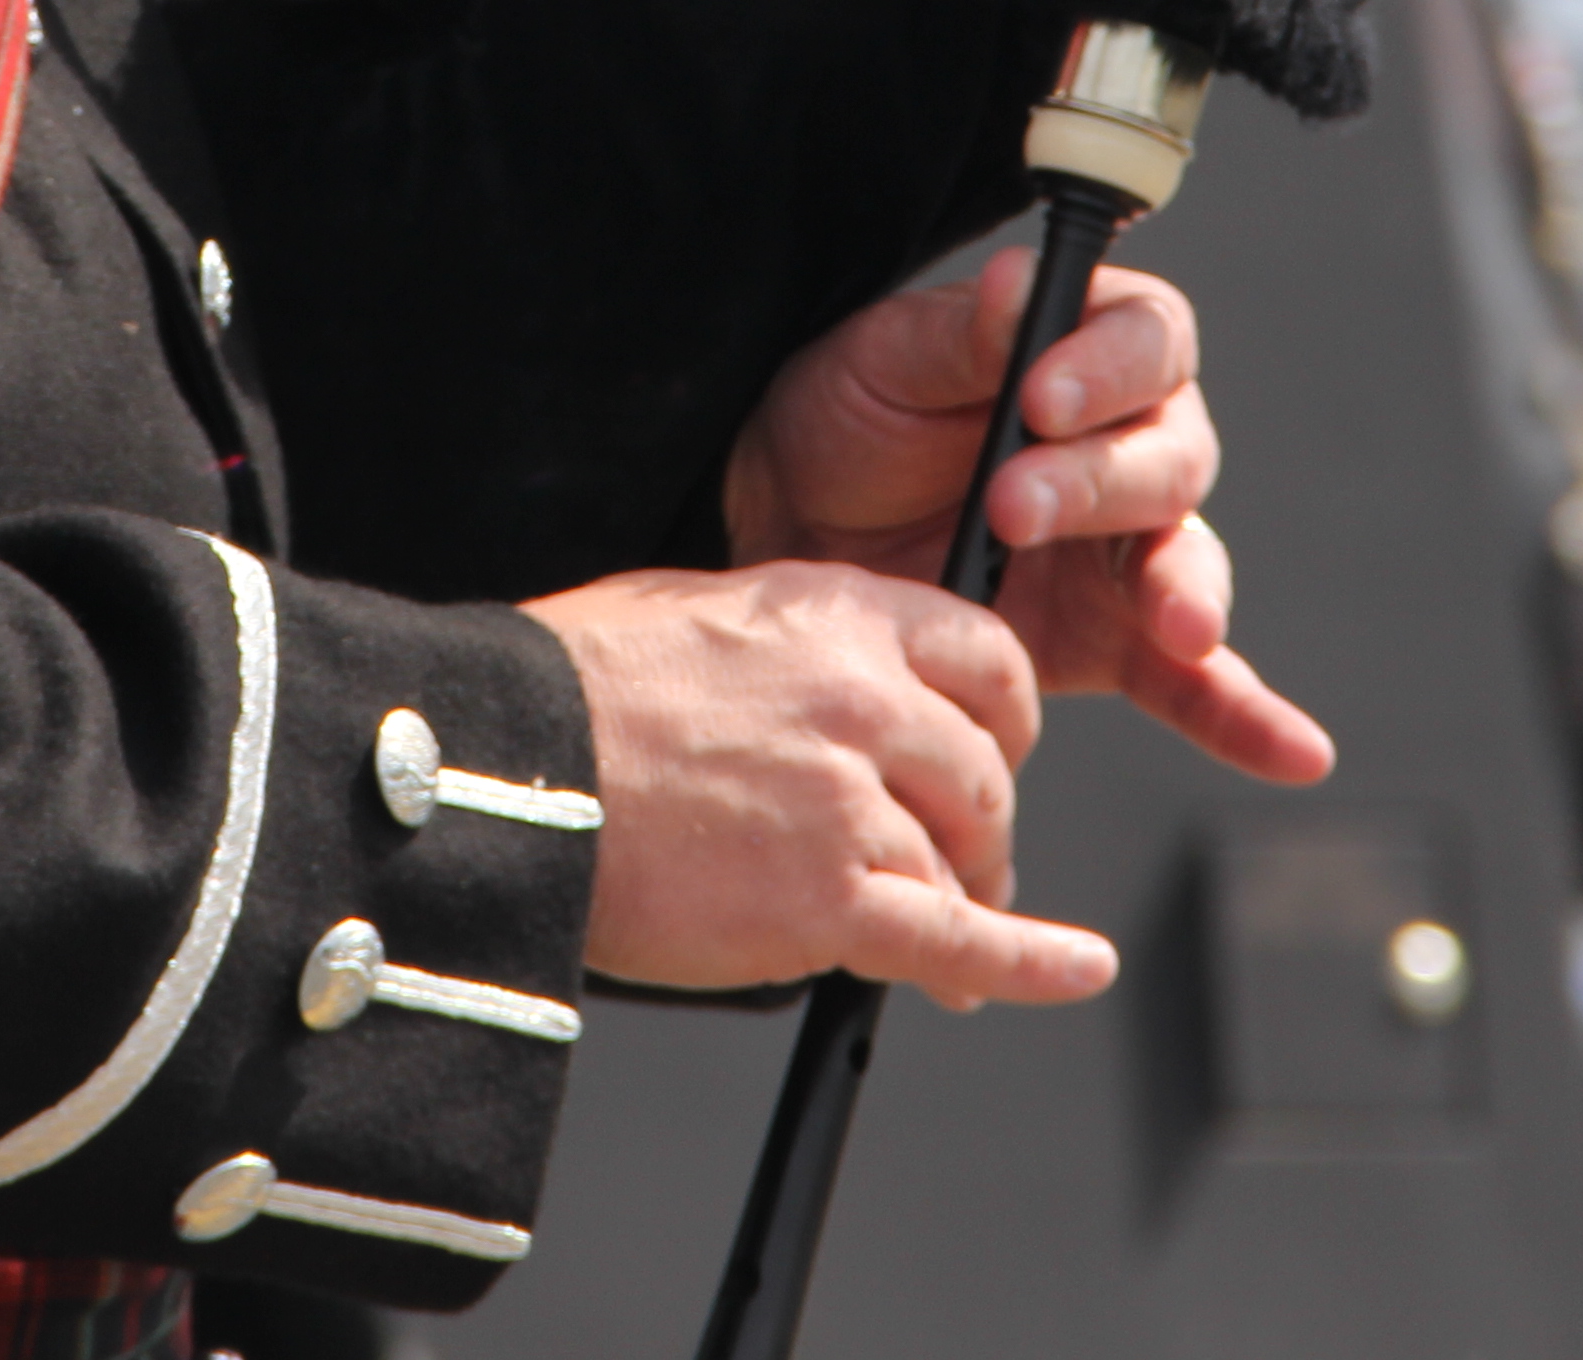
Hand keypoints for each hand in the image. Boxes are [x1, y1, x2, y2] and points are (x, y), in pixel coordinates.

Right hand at [522, 561, 1103, 1010]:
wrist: (502, 770)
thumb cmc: (569, 691)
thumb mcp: (697, 615)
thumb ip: (793, 647)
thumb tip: (828, 687)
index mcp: (838, 615)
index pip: (988, 660)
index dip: (1000, 720)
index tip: (988, 754)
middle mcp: (865, 699)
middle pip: (984, 775)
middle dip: (977, 826)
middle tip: (955, 857)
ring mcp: (850, 802)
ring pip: (958, 861)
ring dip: (958, 900)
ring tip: (938, 931)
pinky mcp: (828, 898)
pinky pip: (957, 940)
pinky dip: (1029, 963)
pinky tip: (1079, 967)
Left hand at [720, 251, 1332, 790]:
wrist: (794, 529)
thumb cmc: (849, 417)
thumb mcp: (886, 361)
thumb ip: (963, 335)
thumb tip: (1021, 283)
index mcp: (1091, 352)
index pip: (1148, 340)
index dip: (1112, 367)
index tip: (1040, 397)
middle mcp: (1132, 445)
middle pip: (1170, 456)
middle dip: (1098, 484)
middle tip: (1010, 507)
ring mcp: (1127, 550)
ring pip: (1188, 559)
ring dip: (1184, 590)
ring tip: (1176, 626)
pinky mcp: (1114, 641)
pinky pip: (1195, 683)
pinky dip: (1246, 716)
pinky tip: (1296, 751)